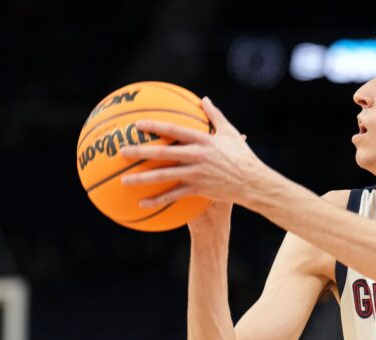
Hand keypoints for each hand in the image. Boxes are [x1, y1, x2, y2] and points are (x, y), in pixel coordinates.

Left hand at [120, 97, 267, 208]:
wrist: (252, 182)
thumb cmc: (242, 156)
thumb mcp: (230, 133)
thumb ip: (215, 116)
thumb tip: (204, 99)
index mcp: (203, 140)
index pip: (174, 130)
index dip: (154, 126)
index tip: (137, 124)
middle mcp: (197, 156)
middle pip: (163, 153)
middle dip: (141, 152)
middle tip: (122, 151)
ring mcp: (196, 174)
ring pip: (164, 176)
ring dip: (143, 179)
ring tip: (124, 181)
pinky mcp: (198, 189)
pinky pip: (173, 196)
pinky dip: (158, 200)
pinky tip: (142, 204)